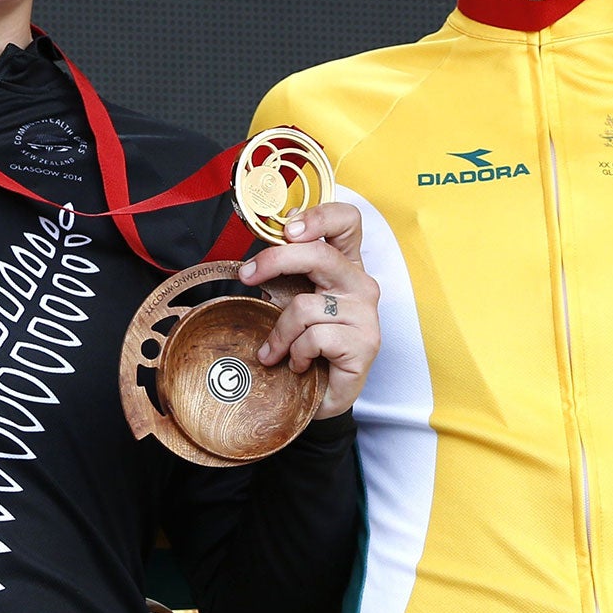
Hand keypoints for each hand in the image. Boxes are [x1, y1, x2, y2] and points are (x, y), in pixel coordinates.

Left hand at [237, 201, 380, 419]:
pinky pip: (313, 338)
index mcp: (345, 265)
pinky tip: (299, 365)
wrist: (321, 396)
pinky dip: (296, 354)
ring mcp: (366, 314)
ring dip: (279, 333)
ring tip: (275, 352)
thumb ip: (285, 274)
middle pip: (319, 254)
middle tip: (246, 276)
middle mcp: (360, 284)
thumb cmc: (306, 343)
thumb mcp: (291, 300)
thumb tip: (259, 250)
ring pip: (305, 306)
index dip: (318, 216)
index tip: (287, 230)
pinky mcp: (364, 344)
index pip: (347, 221)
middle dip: (273, 261)